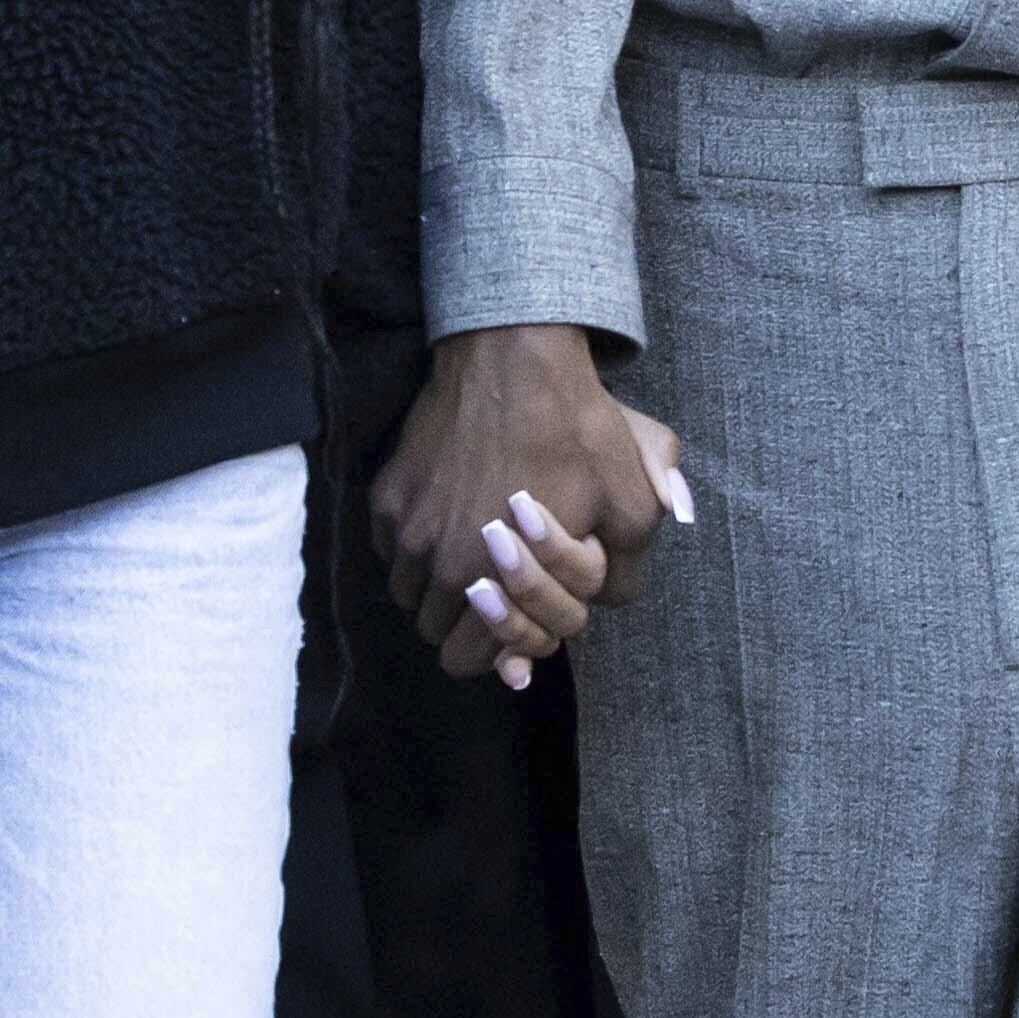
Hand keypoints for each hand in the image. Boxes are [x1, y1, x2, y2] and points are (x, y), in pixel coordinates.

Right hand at [375, 320, 692, 686]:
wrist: (515, 356)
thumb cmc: (578, 430)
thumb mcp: (632, 507)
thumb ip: (626, 575)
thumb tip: (606, 603)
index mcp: (496, 581)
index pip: (469, 660)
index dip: (496, 651)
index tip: (514, 621)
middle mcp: (437, 565)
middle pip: (434, 631)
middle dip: (467, 619)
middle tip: (498, 583)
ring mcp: (405, 528)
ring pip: (407, 592)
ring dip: (437, 584)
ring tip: (474, 549)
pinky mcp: (386, 493)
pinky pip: (389, 547)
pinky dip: (413, 544)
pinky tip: (449, 512)